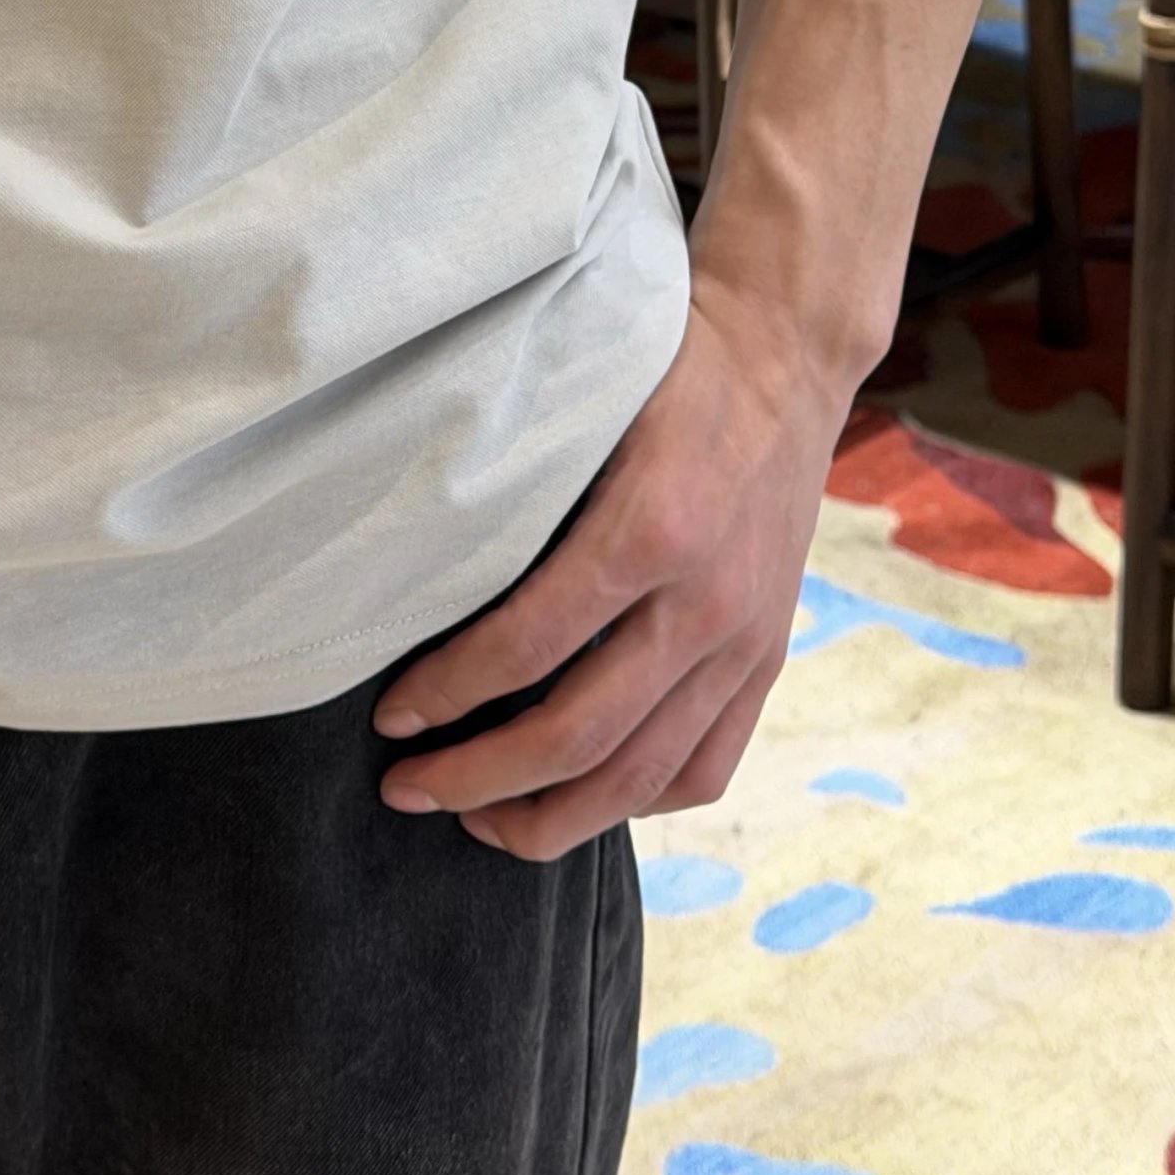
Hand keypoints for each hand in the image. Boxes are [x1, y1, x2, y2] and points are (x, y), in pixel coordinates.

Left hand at [367, 271, 855, 857]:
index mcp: (651, 527)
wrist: (786, 352)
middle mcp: (706, 601)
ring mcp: (746, 641)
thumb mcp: (584, 400)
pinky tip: (578, 801)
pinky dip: (637, 803)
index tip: (388, 715)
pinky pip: (705, 767)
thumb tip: (408, 550)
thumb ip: (519, 479)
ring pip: (641, 776)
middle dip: (479, 778)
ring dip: (549, 817)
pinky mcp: (768, 658)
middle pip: (580, 736)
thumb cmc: (662, 365)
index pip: (527, 645)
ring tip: (478, 822)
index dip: (448, 693)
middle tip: (407, 789)